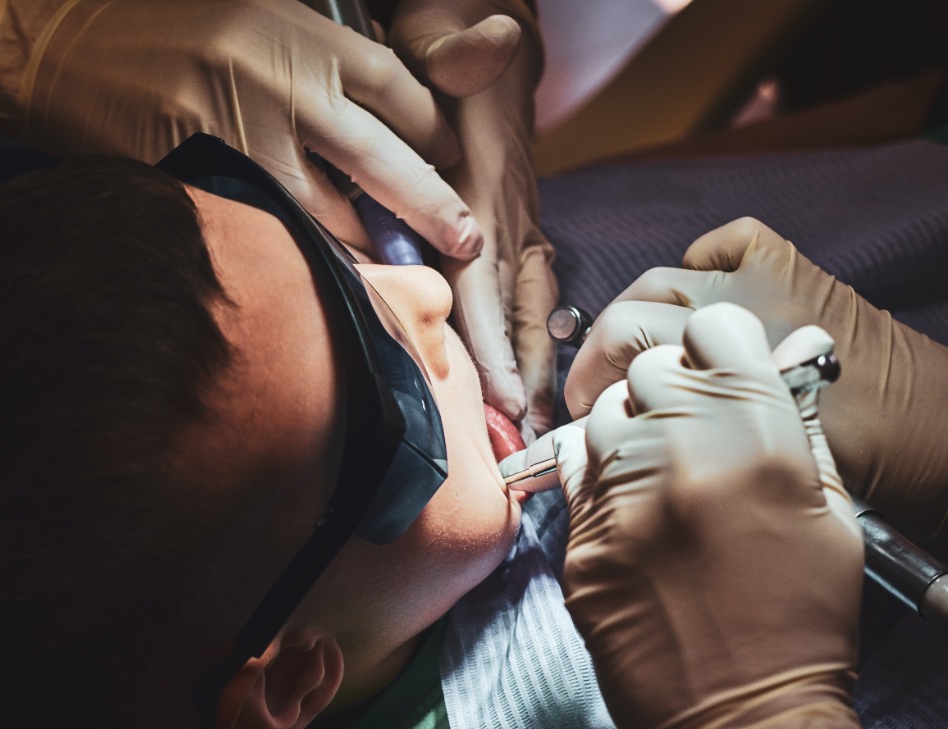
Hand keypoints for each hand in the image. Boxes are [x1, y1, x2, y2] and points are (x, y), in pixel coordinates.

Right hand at [0, 0, 483, 263]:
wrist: (57, 42)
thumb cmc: (160, 21)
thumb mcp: (255, 10)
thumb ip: (318, 48)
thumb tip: (383, 94)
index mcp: (304, 37)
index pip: (398, 91)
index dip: (434, 131)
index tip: (450, 157)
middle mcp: (282, 86)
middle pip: (383, 160)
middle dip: (432, 207)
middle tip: (466, 241)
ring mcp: (239, 138)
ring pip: (326, 212)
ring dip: (367, 244)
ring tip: (399, 271)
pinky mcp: (200, 178)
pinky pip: (264, 228)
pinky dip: (296, 254)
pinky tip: (321, 274)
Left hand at [388, 0, 556, 437]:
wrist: (481, 35)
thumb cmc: (448, 42)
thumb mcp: (443, 38)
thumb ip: (460, 53)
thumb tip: (481, 51)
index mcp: (490, 183)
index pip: (489, 273)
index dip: (496, 336)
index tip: (506, 393)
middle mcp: (511, 212)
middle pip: (520, 306)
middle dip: (526, 373)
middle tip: (528, 436)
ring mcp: (517, 222)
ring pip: (531, 304)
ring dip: (536, 364)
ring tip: (537, 425)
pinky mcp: (513, 228)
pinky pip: (525, 293)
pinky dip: (529, 340)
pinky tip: (528, 382)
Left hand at [553, 303, 905, 728]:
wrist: (743, 723)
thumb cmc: (801, 621)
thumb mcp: (827, 514)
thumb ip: (799, 426)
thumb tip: (794, 352)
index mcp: (755, 435)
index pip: (712, 329)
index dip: (718, 346)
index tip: (721, 366)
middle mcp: (677, 451)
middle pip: (649, 366)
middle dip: (672, 384)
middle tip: (692, 425)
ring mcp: (619, 495)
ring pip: (601, 412)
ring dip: (628, 425)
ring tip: (659, 468)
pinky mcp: (579, 538)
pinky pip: (574, 470)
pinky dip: (597, 471)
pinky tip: (627, 499)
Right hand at [565, 217, 947, 535]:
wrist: (930, 430)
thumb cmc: (854, 463)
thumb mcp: (756, 465)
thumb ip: (681, 442)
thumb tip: (615, 441)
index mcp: (726, 366)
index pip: (622, 348)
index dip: (589, 384)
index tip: (584, 415)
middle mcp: (737, 312)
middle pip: (631, 315)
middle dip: (600, 356)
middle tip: (596, 393)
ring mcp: (764, 281)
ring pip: (665, 278)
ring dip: (638, 313)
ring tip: (637, 351)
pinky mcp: (790, 266)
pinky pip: (729, 243)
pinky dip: (703, 261)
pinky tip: (696, 292)